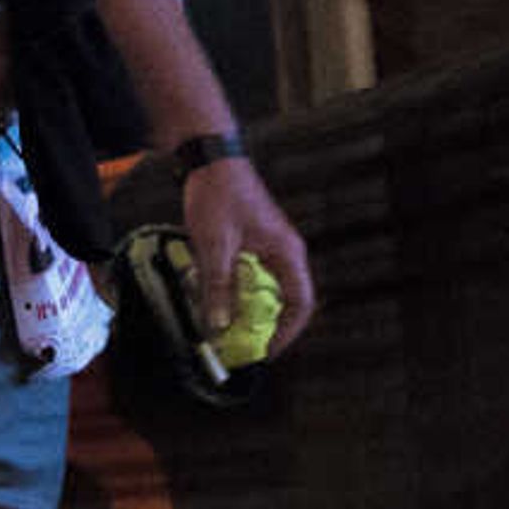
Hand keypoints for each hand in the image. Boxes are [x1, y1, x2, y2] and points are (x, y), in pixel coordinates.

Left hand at [181, 155, 315, 361]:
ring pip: (263, 291)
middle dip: (261, 326)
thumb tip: (218, 326)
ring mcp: (268, 248)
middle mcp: (283, 252)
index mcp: (286, 252)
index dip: (286, 333)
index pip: (300, 303)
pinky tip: (211, 298)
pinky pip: (248, 277)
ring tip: (222, 328)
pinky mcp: (251, 243)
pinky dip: (233, 292)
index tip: (264, 351)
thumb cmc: (218, 193)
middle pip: (282, 301)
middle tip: (238, 346)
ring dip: (244, 310)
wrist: (208, 157)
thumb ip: (217, 287)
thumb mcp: (214, 245)